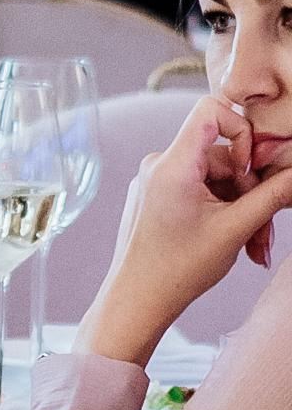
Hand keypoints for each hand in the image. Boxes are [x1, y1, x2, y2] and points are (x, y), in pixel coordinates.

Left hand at [79, 97, 291, 366]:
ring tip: (253, 248)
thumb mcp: (235, 229)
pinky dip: (223, 213)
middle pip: (225, 155)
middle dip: (252, 192)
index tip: (250, 169)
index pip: (212, 109)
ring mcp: (159, 180)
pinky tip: (236, 244)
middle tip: (266, 232)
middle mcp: (161, 164)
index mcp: (173, 163)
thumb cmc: (176, 268)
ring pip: (219, 180)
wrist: (137, 300)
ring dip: (243, 209)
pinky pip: (202, 191)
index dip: (242, 131)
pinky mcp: (160, 195)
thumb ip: (272, 196)